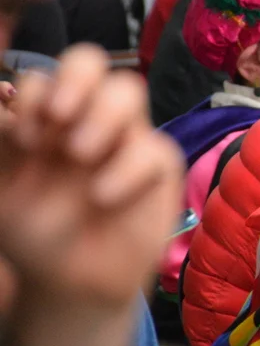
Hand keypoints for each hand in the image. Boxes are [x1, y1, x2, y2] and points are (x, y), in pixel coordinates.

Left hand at [0, 45, 183, 345]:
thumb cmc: (36, 232)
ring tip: (80, 154)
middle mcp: (87, 119)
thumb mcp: (4, 186)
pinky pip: (153, 149)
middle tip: (58, 117)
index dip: (35, 94)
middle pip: (91, 62)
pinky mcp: (158, 168)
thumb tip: (6, 100)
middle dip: (75, 78)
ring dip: (102, 113)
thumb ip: (5, 139)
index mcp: (47, 119)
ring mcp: (125, 140)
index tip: (24, 138)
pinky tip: (102, 196)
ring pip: (128, 89)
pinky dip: (126, 169)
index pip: (46, 76)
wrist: (69, 283)